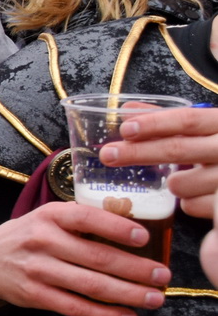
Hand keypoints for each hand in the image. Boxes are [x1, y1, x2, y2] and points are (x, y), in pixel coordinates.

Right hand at [0, 201, 169, 315]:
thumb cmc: (27, 236)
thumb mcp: (47, 217)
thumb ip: (81, 221)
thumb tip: (131, 229)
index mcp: (49, 216)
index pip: (86, 218)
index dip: (117, 227)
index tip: (144, 238)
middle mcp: (42, 241)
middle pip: (97, 257)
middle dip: (135, 269)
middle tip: (162, 276)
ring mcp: (38, 270)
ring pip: (91, 286)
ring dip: (128, 294)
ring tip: (154, 298)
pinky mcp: (36, 295)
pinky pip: (76, 308)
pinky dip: (105, 315)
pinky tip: (127, 315)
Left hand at [106, 106, 217, 284]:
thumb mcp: (207, 129)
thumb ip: (171, 119)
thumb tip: (126, 110)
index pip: (187, 120)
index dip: (154, 123)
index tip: (125, 129)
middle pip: (176, 150)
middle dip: (137, 153)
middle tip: (108, 155)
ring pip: (178, 184)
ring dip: (171, 183)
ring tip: (182, 179)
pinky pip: (190, 206)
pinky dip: (188, 201)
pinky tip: (198, 194)